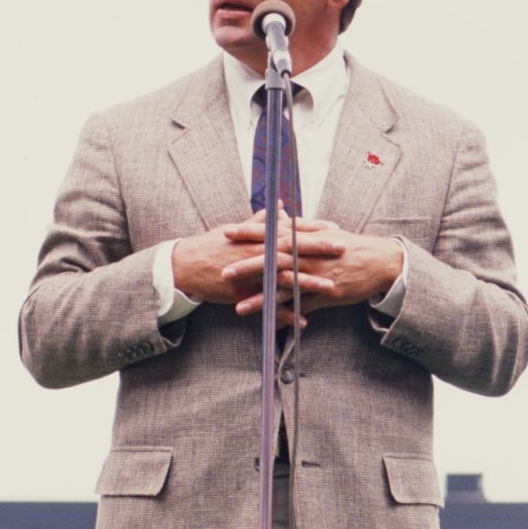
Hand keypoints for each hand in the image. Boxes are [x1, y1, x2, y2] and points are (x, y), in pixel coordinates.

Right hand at [171, 208, 337, 306]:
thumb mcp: (236, 230)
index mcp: (257, 236)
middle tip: (343, 247)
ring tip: (331, 286)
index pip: (290, 229)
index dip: (313, 228)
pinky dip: (286, 313)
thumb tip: (279, 207)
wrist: (184, 266)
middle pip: (293, 248)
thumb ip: (261, 220)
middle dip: (318, 248)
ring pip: (284, 277)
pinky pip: (268, 304)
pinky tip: (304, 320)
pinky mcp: (244, 292)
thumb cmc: (212, 245)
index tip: (334, 227)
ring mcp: (251, 273)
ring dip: (308, 283)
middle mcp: (257, 252)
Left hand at [221, 222, 403, 326]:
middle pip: (273, 260)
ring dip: (261, 297)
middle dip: (247, 266)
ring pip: (284, 287)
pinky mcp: (325, 294)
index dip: (249, 232)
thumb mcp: (326, 230)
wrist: (379, 261)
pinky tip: (270, 324)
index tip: (227, 232)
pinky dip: (286, 316)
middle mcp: (308, 256)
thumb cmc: (351, 246)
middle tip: (223, 271)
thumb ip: (301, 226)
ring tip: (238, 306)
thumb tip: (281, 218)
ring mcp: (316, 276)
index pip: (272, 234)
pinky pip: (302, 306)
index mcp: (306, 239)